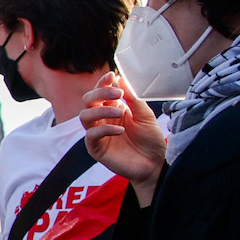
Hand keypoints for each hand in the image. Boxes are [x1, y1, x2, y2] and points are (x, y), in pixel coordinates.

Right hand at [79, 71, 166, 199]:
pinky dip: (104, 129)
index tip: (112, 75)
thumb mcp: (146, 116)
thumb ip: (133, 99)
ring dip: (101, 110)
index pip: (100, 92)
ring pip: (85, 116)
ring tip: (120, 112)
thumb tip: (122, 79)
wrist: (155, 164)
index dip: (103, 82)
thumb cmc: (150, 141)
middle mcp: (102, 119)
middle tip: (118, 93)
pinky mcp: (96, 148)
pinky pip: (91, 135)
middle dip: (100, 92)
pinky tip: (120, 130)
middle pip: (88, 101)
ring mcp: (98, 134)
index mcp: (113, 109)